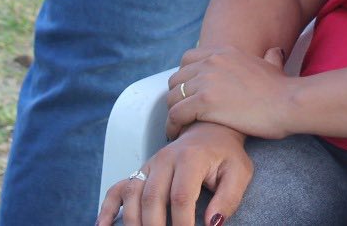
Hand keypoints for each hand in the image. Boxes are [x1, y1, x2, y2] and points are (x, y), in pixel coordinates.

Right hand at [97, 122, 251, 225]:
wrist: (210, 131)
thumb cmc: (225, 155)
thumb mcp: (238, 173)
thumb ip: (228, 198)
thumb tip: (212, 224)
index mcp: (190, 158)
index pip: (181, 196)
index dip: (182, 224)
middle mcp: (165, 159)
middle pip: (152, 199)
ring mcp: (149, 165)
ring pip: (132, 195)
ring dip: (134, 222)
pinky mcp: (140, 172)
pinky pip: (117, 189)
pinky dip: (108, 209)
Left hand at [167, 46, 293, 140]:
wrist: (288, 103)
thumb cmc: (283, 92)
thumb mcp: (273, 66)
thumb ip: (270, 58)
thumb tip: (275, 52)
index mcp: (224, 52)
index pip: (188, 60)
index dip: (185, 79)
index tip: (189, 96)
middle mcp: (212, 62)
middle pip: (176, 78)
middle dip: (177, 97)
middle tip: (182, 115)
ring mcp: (207, 80)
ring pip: (173, 97)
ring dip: (173, 113)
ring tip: (178, 127)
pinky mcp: (205, 101)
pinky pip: (176, 113)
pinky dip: (173, 125)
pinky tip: (178, 134)